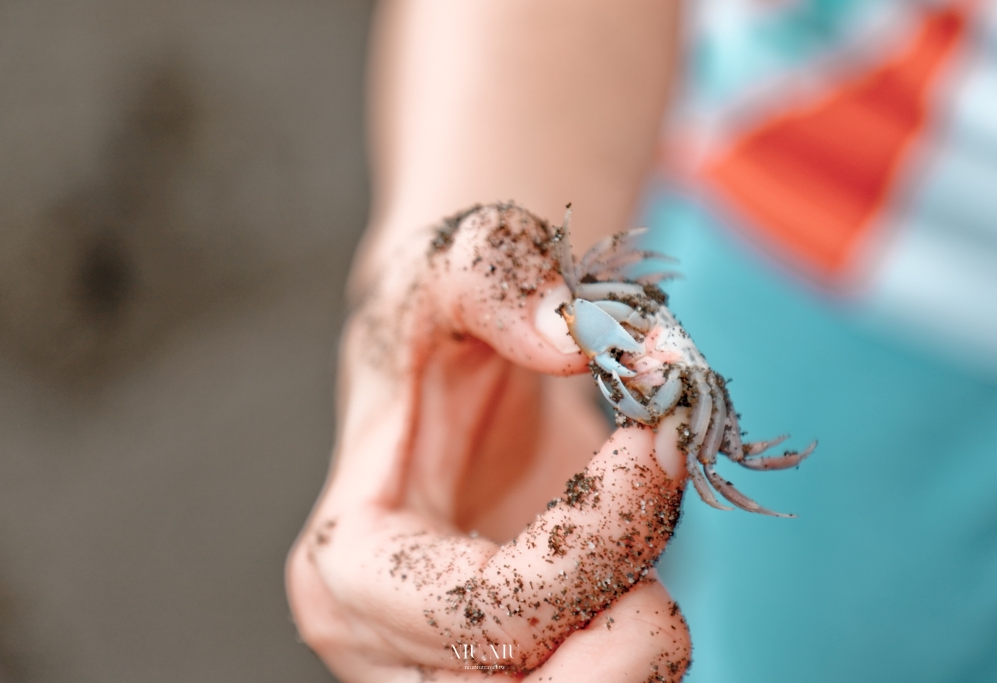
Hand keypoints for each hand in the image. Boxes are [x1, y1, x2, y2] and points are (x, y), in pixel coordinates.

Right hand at [286, 205, 690, 681]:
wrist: (458, 372)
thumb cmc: (440, 326)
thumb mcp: (450, 265)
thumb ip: (496, 278)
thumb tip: (575, 339)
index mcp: (351, 568)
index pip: (481, 612)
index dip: (593, 543)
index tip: (657, 442)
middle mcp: (390, 650)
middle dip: (630, 621)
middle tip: (661, 500)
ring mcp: (451, 676)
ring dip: (643, 636)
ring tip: (639, 529)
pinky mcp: (513, 673)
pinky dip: (641, 645)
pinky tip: (632, 565)